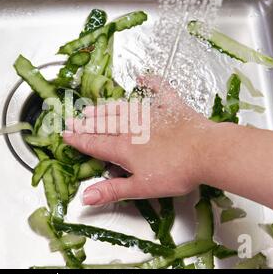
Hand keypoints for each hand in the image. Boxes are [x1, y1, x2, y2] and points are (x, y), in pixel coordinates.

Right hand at [63, 76, 215, 204]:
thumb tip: (85, 197)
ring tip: (92, 108)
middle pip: (104, 124)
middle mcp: (132, 128)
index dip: (79, 140)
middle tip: (73, 119)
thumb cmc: (175, 172)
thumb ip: (112, 190)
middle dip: (87, 124)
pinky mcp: (171, 107)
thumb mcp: (141, 187)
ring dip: (105, 109)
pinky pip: (158, 90)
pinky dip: (151, 83)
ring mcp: (151, 114)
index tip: (65, 134)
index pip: (95, 143)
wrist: (206, 152)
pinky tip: (142, 76)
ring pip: (122, 109)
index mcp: (124, 148)